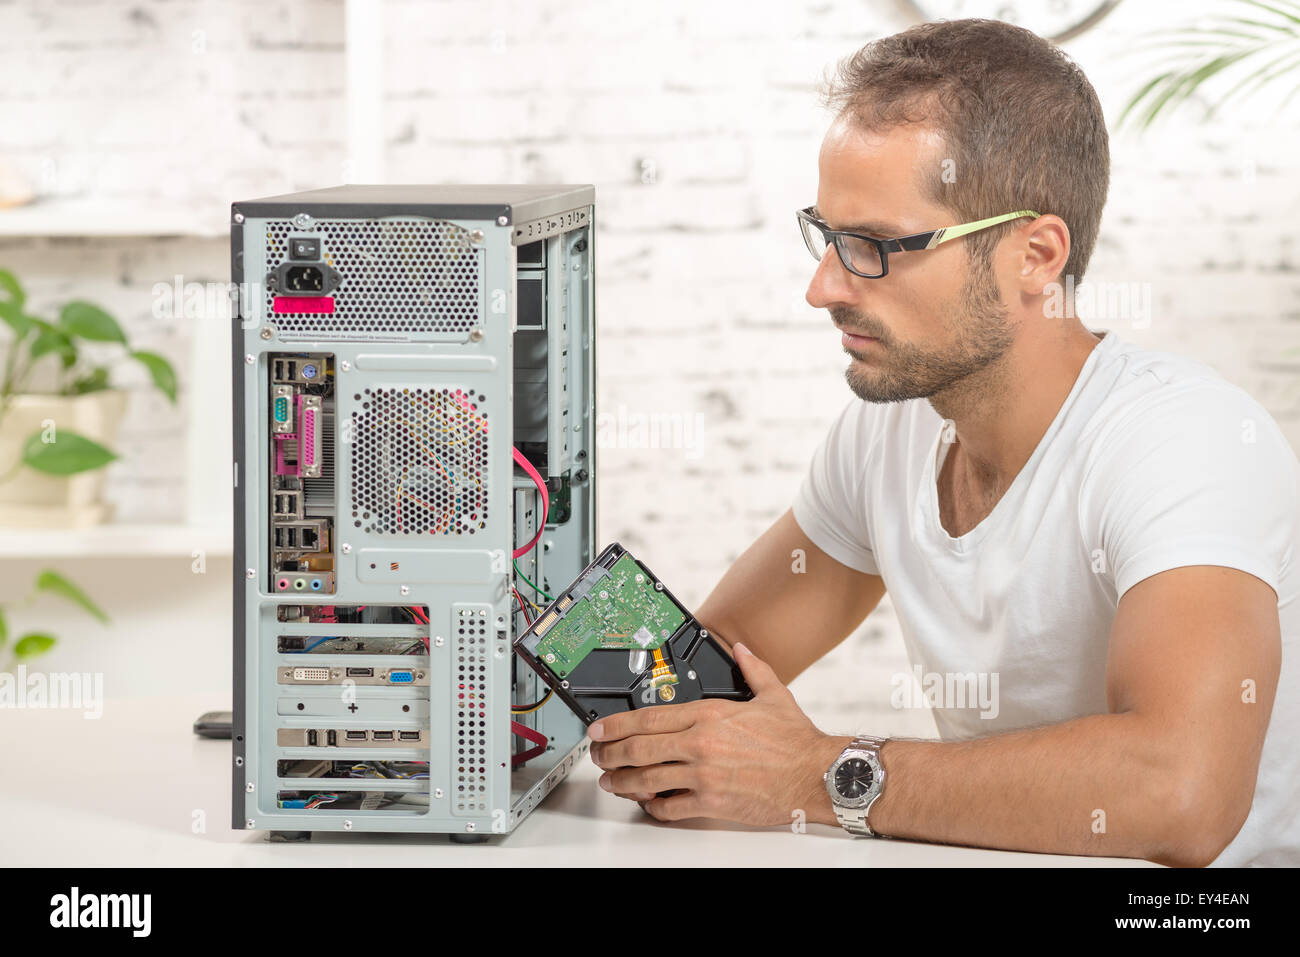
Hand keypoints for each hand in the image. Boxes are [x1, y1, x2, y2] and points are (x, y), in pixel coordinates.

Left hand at [588, 642, 851, 825]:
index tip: (600, 729)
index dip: (616, 725)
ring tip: (611, 781)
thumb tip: (741, 649)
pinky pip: (672, 808)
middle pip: (640, 749)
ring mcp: (704, 776)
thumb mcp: (773, 694)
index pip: (649, 717)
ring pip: (648, 780)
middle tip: (597, 756)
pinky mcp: (713, 803)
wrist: (818, 775)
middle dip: (611, 754)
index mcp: (710, 715)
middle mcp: (701, 744)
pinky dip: (654, 808)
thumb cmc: (796, 741)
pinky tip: (646, 804)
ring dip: (623, 782)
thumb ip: (752, 668)